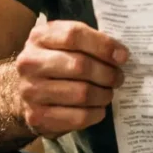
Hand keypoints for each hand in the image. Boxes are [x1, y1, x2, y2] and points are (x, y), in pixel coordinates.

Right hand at [15, 20, 128, 137]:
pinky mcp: (36, 116)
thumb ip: (90, 40)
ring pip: (81, 93)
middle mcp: (30, 62)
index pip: (74, 35)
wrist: (29, 90)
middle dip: (107, 73)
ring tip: (108, 93)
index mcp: (40, 37)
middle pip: (80, 65)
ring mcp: (30, 90)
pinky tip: (98, 109)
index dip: (103, 45)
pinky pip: (77, 117)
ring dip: (103, 95)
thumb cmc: (58, 61)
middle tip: (118, 78)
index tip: (123, 56)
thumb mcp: (67, 42)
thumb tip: (120, 54)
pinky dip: (95, 113)